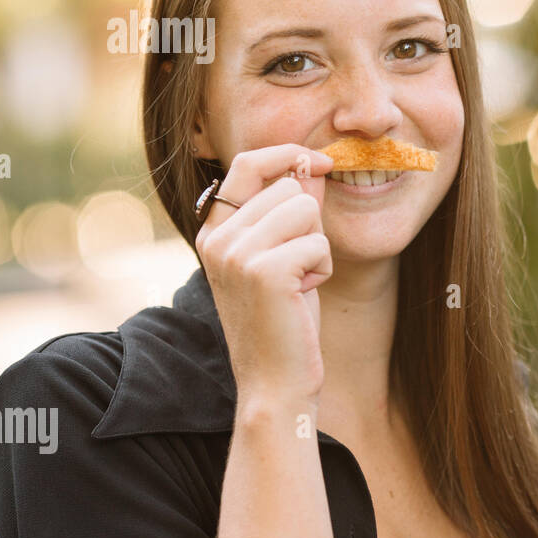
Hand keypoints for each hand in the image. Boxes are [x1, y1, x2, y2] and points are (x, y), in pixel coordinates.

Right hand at [195, 144, 334, 406]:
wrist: (276, 383)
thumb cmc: (286, 320)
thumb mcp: (287, 255)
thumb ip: (293, 210)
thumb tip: (312, 164)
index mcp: (214, 231)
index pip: (247, 163)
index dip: (287, 154)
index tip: (321, 161)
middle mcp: (217, 238)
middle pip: (289, 188)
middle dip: (309, 224)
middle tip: (297, 268)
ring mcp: (236, 253)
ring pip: (305, 210)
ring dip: (317, 246)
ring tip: (299, 282)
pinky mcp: (264, 271)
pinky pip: (318, 242)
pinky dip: (323, 269)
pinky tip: (303, 296)